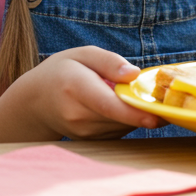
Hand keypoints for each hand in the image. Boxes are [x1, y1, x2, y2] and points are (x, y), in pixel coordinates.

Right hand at [3, 46, 163, 139]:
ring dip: (136, 111)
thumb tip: (134, 75)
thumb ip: (109, 61)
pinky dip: (126, 118)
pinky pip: (119, 130)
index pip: (107, 105)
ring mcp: (83, 132)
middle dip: (144, 107)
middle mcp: (78, 115)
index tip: (156, 117)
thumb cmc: (63, 71)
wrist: (36, 101)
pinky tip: (118, 105)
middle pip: (121, 116)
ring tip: (128, 93)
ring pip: (124, 125)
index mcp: (75, 88)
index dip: (133, 113)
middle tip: (159, 92)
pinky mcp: (91, 140)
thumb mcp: (83, 54)